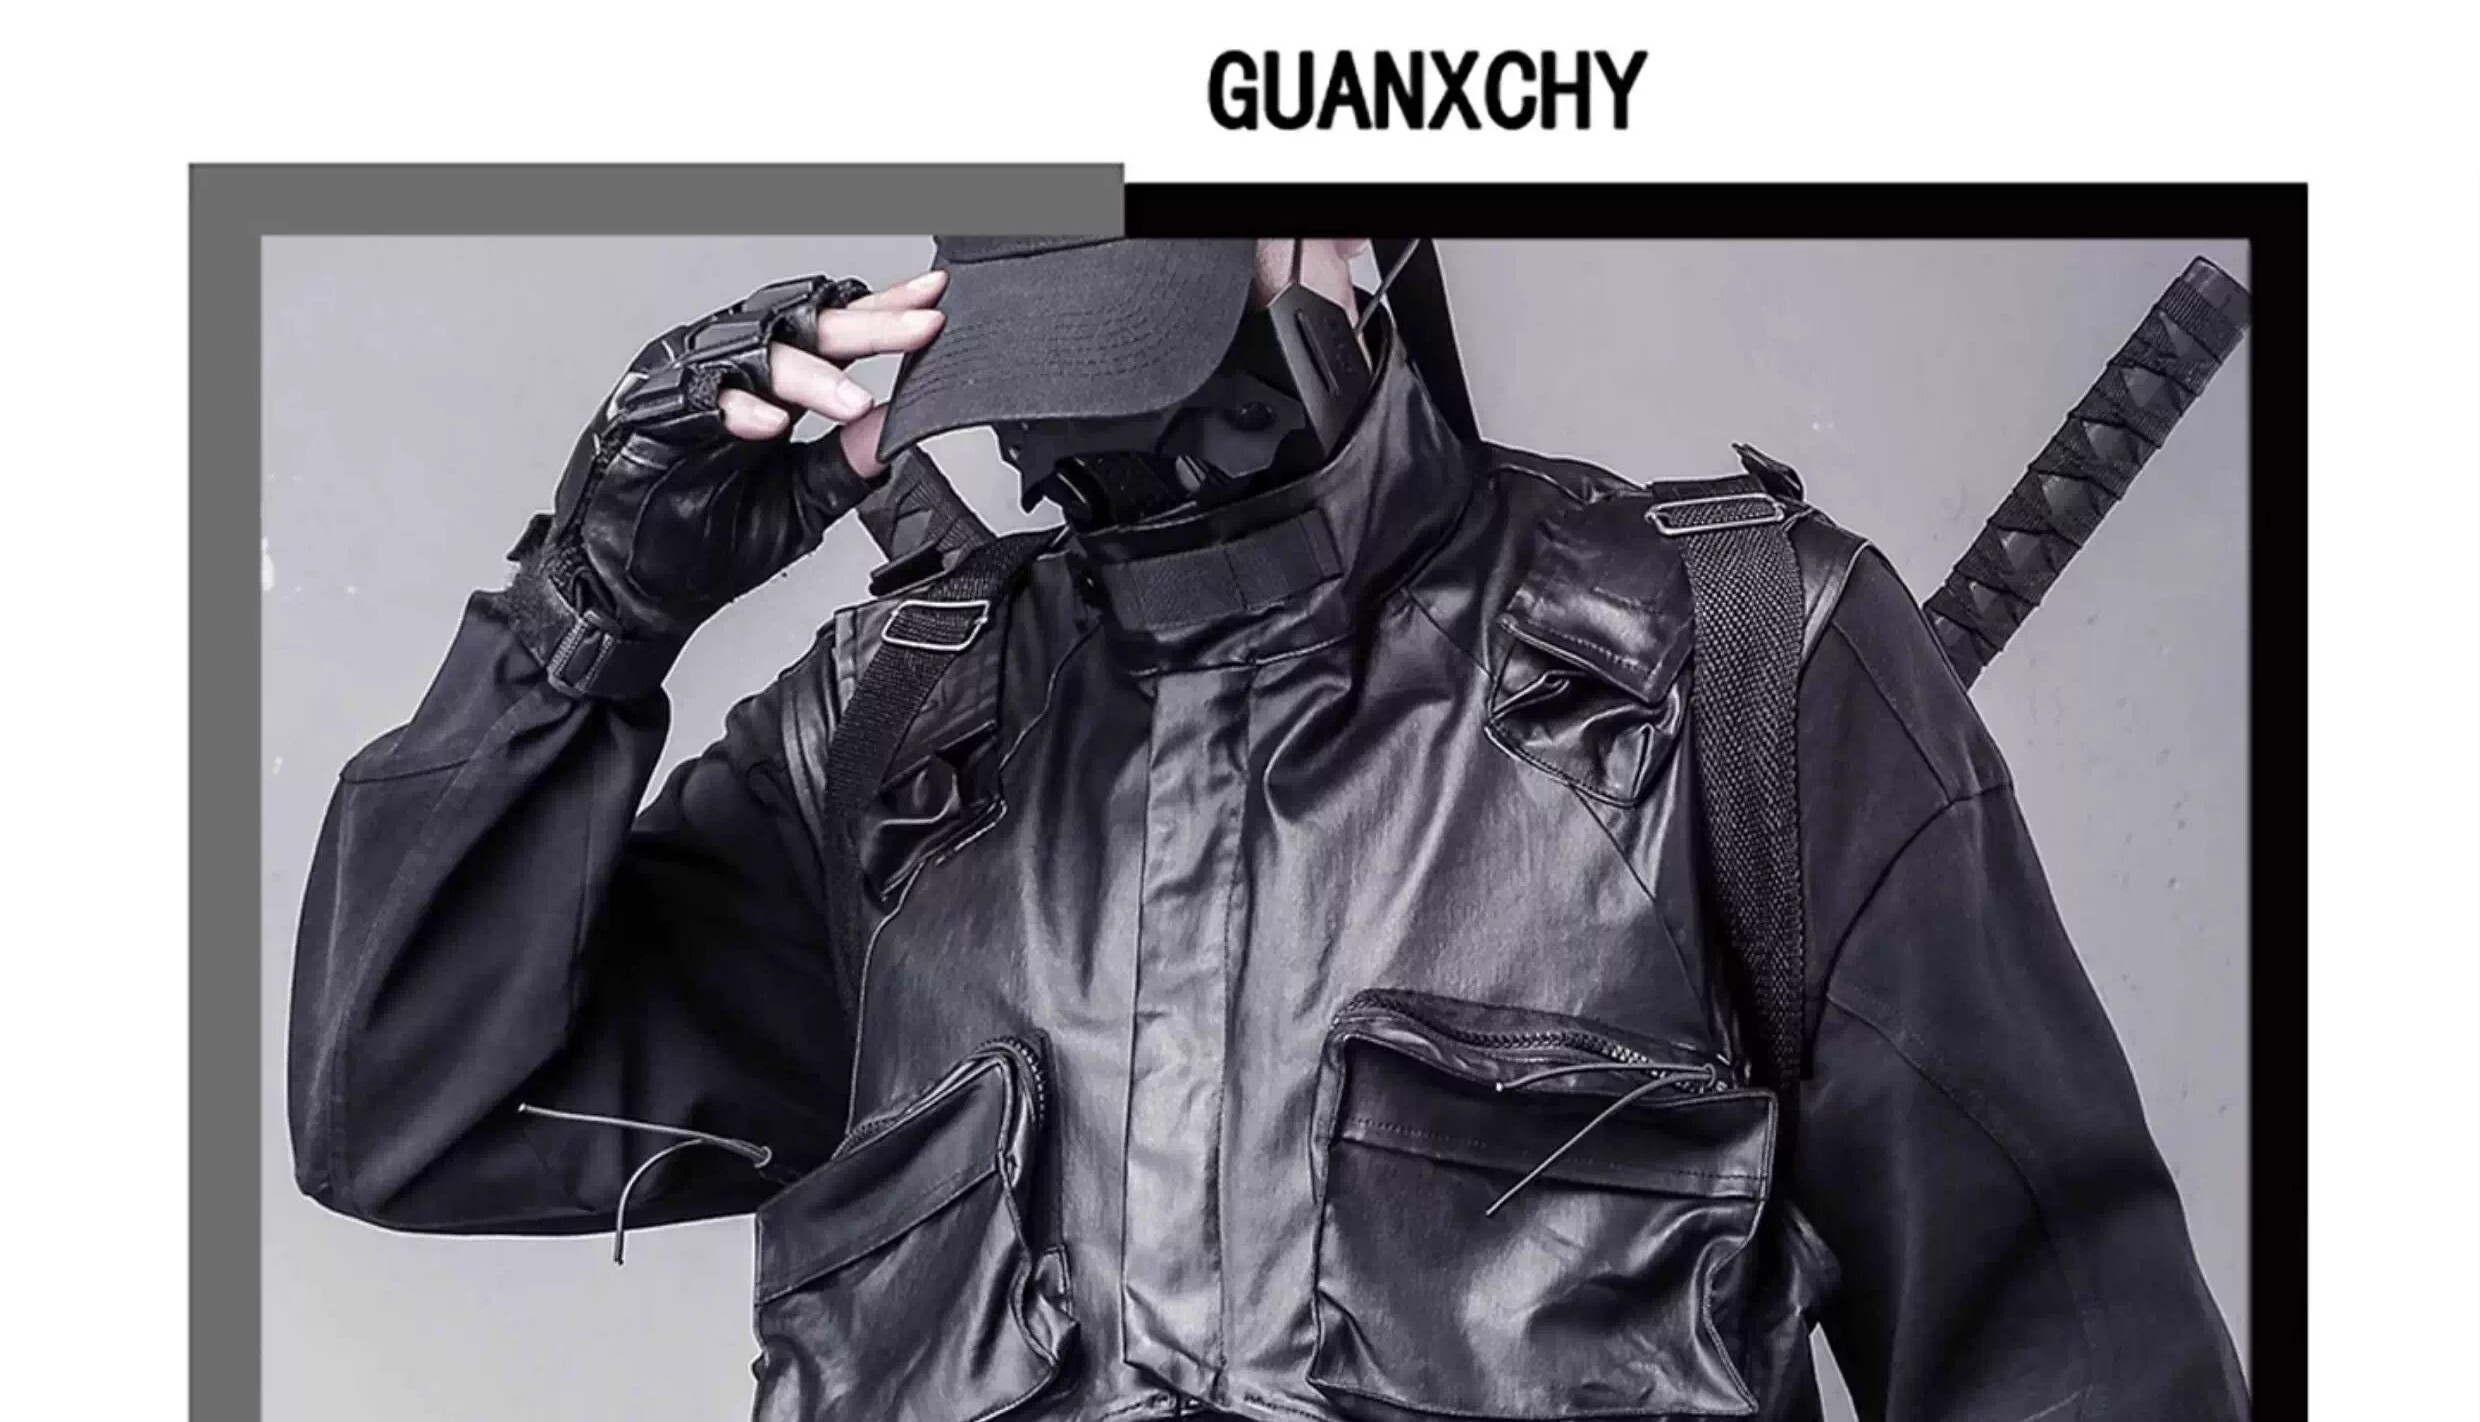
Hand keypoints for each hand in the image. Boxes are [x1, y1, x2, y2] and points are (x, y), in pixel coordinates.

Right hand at [525, 270, 948, 648]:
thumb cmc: (705, 546)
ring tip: (853, 400)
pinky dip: (735, 408)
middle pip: (800, 325)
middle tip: (920, 326)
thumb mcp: (802, 504)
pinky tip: (771, 423)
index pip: (830, 335)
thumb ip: (848, 463)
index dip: (883, 316)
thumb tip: (900, 425)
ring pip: (751, 353)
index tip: (935, 304)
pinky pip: (692, 399)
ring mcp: (684, 387)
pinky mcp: (644, 417)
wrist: (636, 596)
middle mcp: (725, 370)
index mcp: (765, 385)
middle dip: (866, 326)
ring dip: (809, 374)